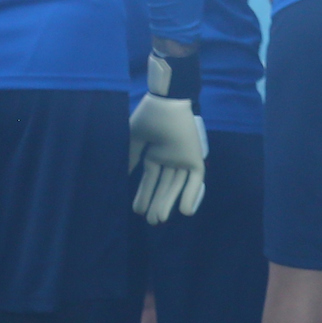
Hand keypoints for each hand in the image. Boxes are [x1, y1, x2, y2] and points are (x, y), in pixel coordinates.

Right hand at [127, 93, 206, 223]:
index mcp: (156, 153)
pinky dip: (193, 194)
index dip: (145, 194)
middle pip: (164, 185)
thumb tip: (125, 174)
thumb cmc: (150, 116)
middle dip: (157, 202)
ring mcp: (182, 158)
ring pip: (177, 185)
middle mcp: (170, 158)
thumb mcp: (136, 138)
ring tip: (159, 219)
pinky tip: (186, 211)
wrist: (167, 100)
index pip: (151, 179)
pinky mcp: (194, 156)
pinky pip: (196, 179)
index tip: (138, 210)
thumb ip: (132, 157)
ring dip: (169, 202)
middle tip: (151, 221)